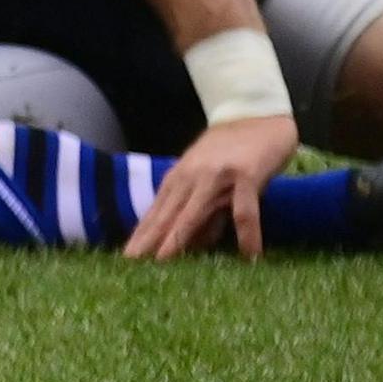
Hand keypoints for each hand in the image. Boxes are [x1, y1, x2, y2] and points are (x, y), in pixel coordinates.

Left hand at [125, 114, 298, 259]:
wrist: (257, 116)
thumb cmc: (231, 154)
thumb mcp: (209, 182)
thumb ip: (201, 213)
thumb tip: (191, 246)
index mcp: (179, 178)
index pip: (155, 212)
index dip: (141, 236)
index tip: (125, 258)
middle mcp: (191, 177)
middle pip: (165, 214)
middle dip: (148, 240)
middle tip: (131, 265)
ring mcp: (216, 176)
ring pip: (192, 212)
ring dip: (178, 238)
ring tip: (166, 263)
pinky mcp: (245, 175)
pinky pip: (244, 210)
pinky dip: (247, 234)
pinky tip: (250, 255)